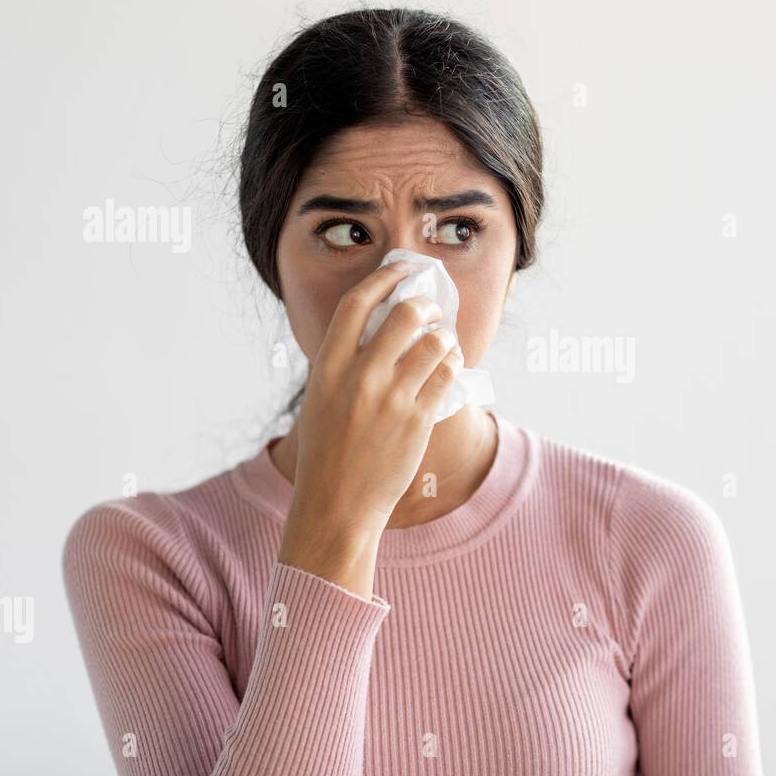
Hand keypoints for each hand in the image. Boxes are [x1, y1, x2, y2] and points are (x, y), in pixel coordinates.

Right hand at [277, 260, 463, 597]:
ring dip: (445, 337)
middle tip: (431, 310)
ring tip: (444, 343)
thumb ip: (345, 364)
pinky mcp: (418, 420)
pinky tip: (450, 368)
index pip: (356, 304)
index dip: (383, 279)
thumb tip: (380, 329)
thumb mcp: (322, 399)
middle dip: (425, 305)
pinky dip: (454, 365)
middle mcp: (359, 377)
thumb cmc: (328, 452)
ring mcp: (391, 398)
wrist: (336, 504)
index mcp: (327, 367)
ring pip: (435, 344)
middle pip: (404, 316)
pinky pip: (448, 376)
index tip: (401, 271)